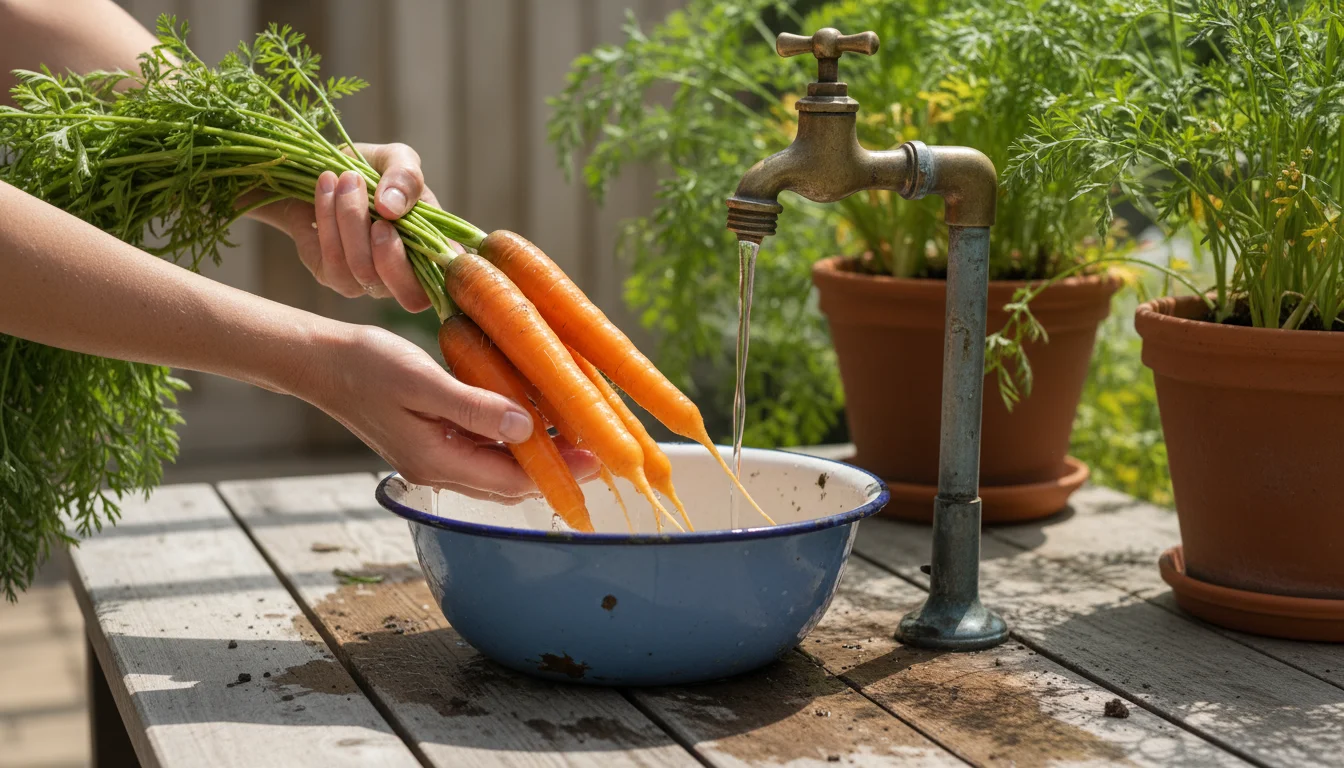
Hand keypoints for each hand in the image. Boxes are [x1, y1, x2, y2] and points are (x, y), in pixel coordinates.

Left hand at [249, 143, 458, 311]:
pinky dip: (328, 218)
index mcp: (435, 250)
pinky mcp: (332, 276)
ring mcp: (369, 282)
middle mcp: (406, 275)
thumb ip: (405, 176)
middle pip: (411, 295)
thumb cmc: (369, 168)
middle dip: (390, 251)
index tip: (412, 230)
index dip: (444, 275)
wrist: (322, 170)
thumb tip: (392, 208)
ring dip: (351, 219)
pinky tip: (327, 187)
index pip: (452, 285)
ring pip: (365, 271)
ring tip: (345, 179)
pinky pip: (333, 261)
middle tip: (376, 203)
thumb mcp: (395, 158)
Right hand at [302, 325, 599, 502]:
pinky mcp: (431, 439)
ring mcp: (433, 456)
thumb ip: (473, 408)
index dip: (558, 472)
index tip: (596, 458)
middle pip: (509, 482)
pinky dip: (512, 438)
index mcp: (437, 462)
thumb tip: (524, 428)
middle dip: (556, 469)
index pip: (511, 481)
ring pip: (498, 467)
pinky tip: (534, 418)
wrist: (321, 361)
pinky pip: (482, 448)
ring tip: (578, 435)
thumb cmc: (367, 365)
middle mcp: (438, 468)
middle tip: (600, 449)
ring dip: (537, 455)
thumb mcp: (423, 382)